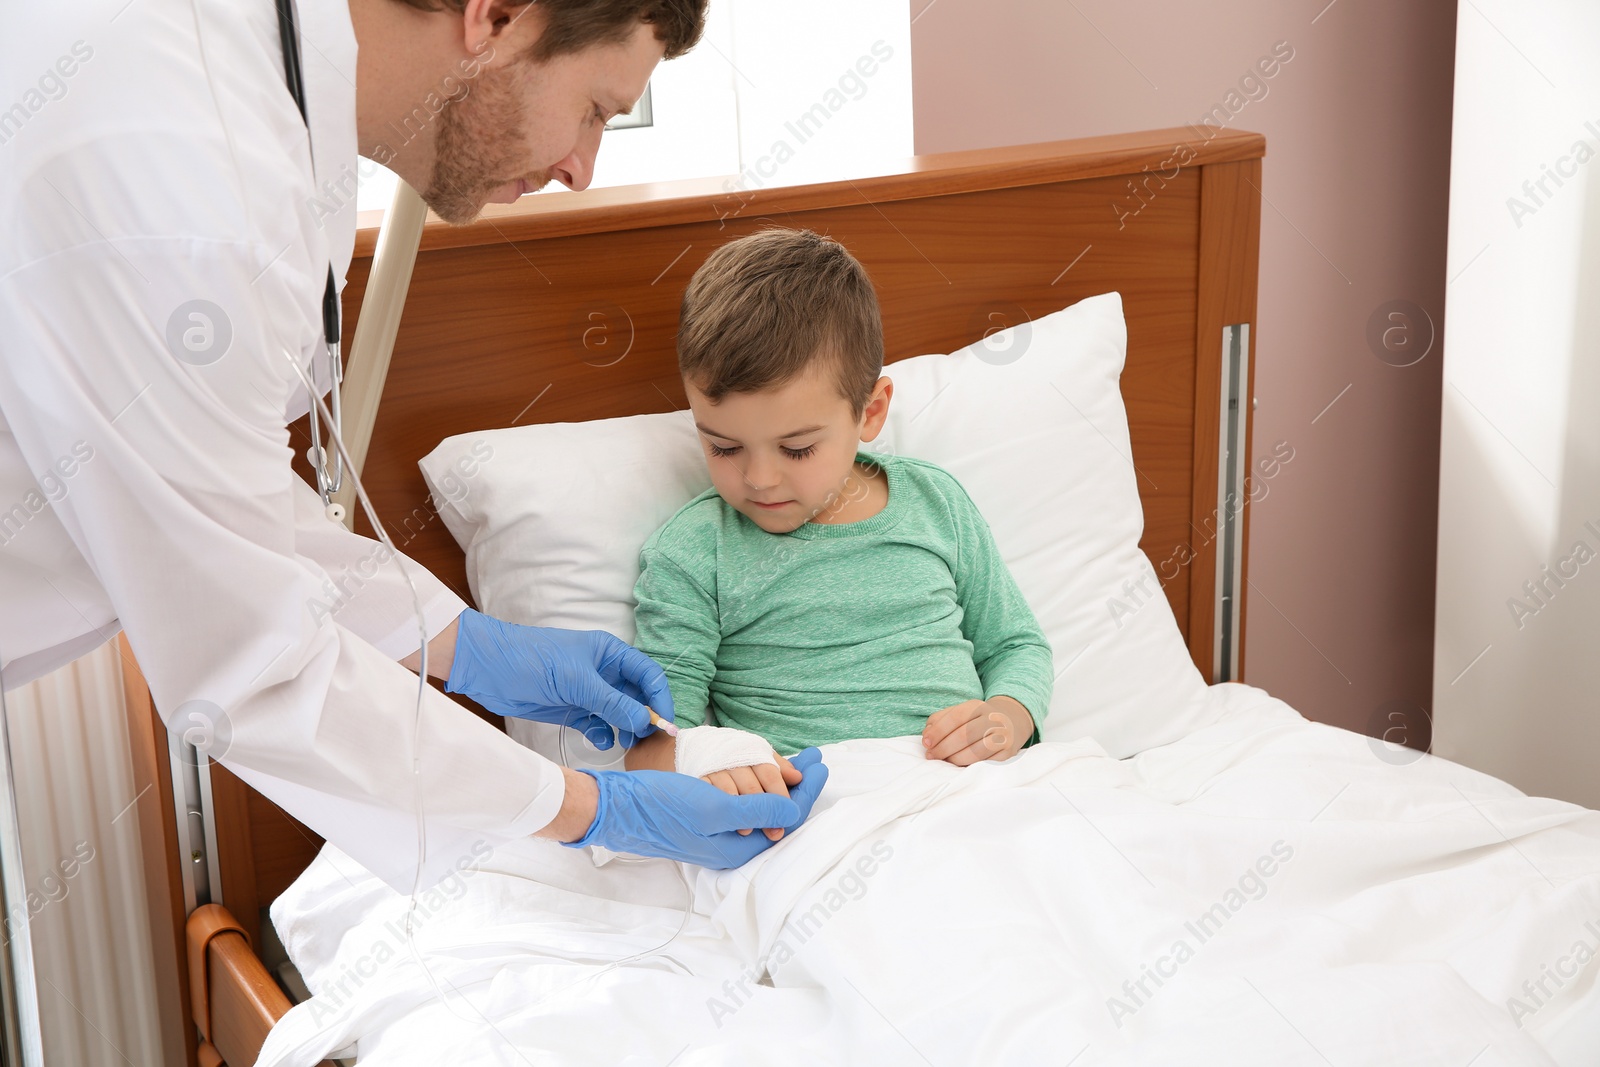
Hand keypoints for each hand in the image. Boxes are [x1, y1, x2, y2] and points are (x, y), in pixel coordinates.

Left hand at [444, 608, 673, 748]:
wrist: (488, 669)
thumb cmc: (533, 660)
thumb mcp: (577, 681)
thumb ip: (613, 703)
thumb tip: (646, 721)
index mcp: (610, 654)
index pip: (648, 674)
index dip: (661, 698)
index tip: (666, 724)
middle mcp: (603, 672)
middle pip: (637, 696)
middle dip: (646, 717)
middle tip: (649, 740)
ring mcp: (587, 691)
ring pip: (619, 713)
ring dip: (627, 728)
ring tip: (628, 744)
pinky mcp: (572, 709)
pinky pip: (598, 724)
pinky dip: (604, 735)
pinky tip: (601, 741)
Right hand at [568, 749, 828, 867]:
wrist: (613, 807)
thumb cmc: (661, 807)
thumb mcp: (714, 807)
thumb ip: (757, 812)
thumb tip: (795, 812)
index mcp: (738, 849)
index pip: (786, 819)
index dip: (807, 789)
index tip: (820, 761)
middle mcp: (730, 846)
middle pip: (777, 816)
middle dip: (799, 786)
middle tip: (815, 757)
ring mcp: (715, 836)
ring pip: (760, 811)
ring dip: (781, 786)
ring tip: (796, 764)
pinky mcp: (702, 822)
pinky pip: (742, 807)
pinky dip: (757, 789)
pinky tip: (760, 775)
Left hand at [922, 697, 1033, 764]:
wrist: (1009, 724)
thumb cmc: (974, 721)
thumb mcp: (958, 714)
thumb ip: (939, 721)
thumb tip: (927, 735)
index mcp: (977, 706)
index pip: (956, 717)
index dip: (938, 731)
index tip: (926, 743)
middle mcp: (992, 719)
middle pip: (964, 735)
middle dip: (943, 748)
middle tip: (931, 755)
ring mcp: (1002, 736)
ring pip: (975, 751)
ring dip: (955, 759)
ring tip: (945, 761)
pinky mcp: (1008, 753)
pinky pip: (986, 763)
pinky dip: (970, 766)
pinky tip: (960, 765)